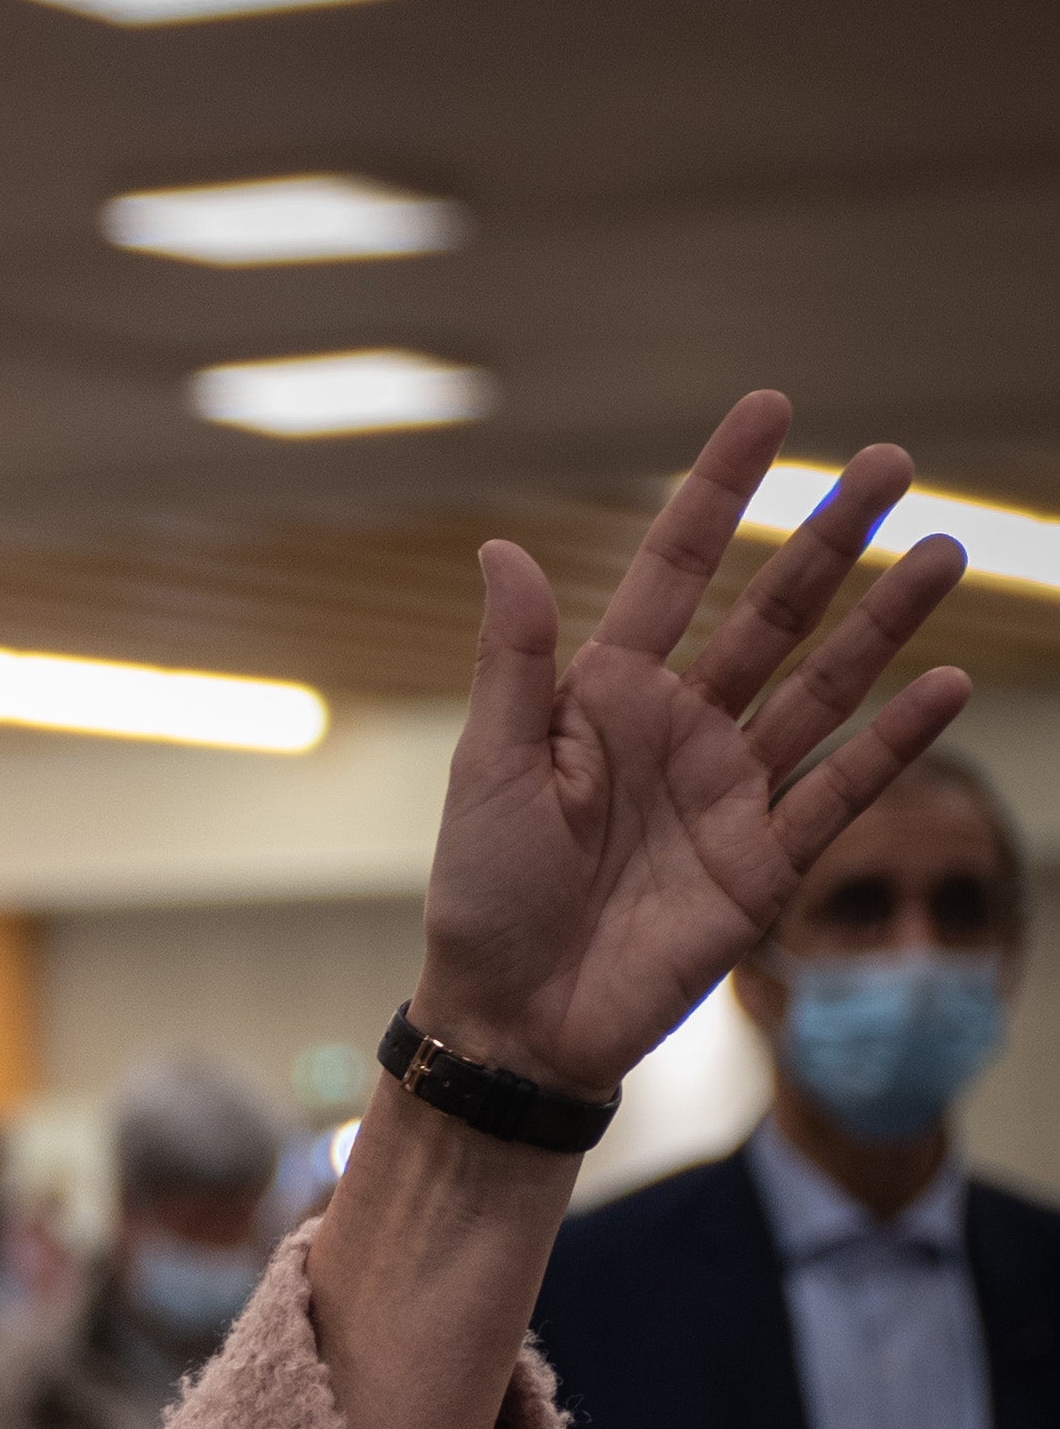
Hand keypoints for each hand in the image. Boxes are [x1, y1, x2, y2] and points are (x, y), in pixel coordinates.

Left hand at [417, 394, 971, 1101]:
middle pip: (774, 611)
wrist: (515, 1020)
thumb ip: (514, 662)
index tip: (771, 408)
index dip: (722, 490)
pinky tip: (946, 683)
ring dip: (886, 621)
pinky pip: (842, 789)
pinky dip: (895, 741)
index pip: (678, 568)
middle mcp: (683, 728)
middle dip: (834, 536)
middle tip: (895, 462)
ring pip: (825, 686)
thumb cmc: (483, 895)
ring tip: (946, 554)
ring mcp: (732, 791)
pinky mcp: (767, 863)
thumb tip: (501, 547)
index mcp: (608, 695)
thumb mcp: (488, 768)